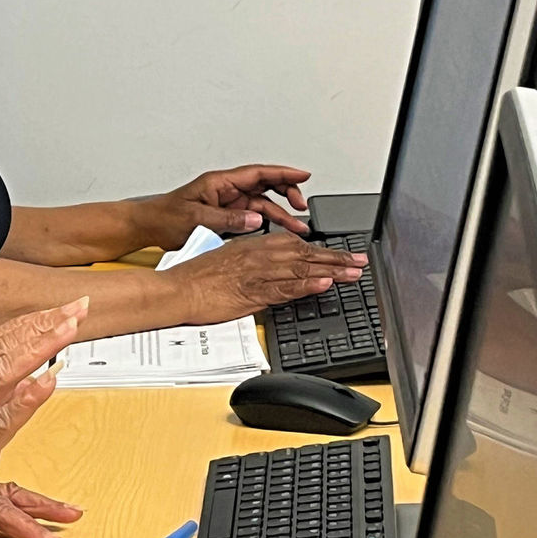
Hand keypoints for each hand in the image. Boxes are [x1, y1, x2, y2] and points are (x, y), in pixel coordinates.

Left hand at [142, 165, 312, 246]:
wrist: (148, 227)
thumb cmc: (164, 217)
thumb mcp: (196, 218)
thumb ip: (228, 220)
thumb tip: (256, 220)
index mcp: (219, 182)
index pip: (258, 173)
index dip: (283, 173)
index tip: (304, 174)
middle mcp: (226, 190)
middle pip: (265, 186)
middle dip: (287, 193)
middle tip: (302, 206)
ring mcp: (228, 204)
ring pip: (262, 205)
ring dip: (280, 214)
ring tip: (297, 228)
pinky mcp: (226, 217)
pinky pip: (253, 218)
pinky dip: (268, 224)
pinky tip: (278, 233)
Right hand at [168, 232, 366, 321]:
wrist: (176, 289)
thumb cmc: (195, 277)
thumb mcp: (226, 260)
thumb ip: (251, 262)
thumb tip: (270, 269)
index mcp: (252, 246)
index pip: (295, 245)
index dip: (321, 251)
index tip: (341, 256)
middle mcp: (257, 255)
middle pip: (304, 254)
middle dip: (335, 259)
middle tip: (359, 262)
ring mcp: (255, 273)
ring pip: (300, 269)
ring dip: (330, 271)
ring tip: (352, 273)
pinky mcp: (251, 292)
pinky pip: (284, 288)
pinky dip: (305, 285)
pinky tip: (323, 284)